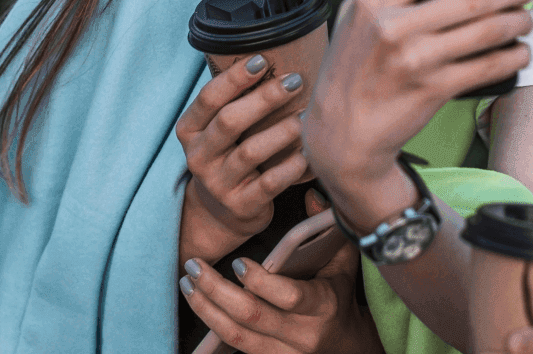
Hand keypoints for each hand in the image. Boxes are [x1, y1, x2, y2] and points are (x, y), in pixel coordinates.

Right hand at [177, 55, 309, 248]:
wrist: (221, 213)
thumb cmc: (228, 156)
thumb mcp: (219, 132)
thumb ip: (234, 103)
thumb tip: (276, 58)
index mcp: (190, 130)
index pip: (208, 98)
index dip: (235, 78)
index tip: (262, 60)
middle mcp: (199, 156)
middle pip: (230, 120)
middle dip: (264, 98)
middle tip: (295, 82)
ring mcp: (218, 183)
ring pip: (251, 151)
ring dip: (282, 131)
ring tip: (306, 116)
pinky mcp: (241, 205)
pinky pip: (269, 183)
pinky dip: (291, 166)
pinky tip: (308, 152)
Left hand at [180, 189, 383, 353]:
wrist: (345, 346)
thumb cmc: (340, 297)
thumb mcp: (342, 262)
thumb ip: (328, 229)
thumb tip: (311, 195)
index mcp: (323, 306)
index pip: (289, 296)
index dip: (260, 281)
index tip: (238, 261)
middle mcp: (303, 334)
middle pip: (252, 315)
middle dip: (217, 290)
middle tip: (194, 267)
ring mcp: (284, 353)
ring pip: (236, 335)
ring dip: (206, 309)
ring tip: (187, 283)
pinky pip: (234, 347)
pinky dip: (212, 325)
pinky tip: (198, 304)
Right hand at [302, 0, 532, 203]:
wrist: (341, 132)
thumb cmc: (355, 69)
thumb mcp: (359, 19)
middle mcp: (394, 25)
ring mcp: (415, 59)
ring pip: (488, 30)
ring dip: (518, 22)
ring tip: (525, 19)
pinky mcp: (433, 90)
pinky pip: (488, 66)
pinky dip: (512, 57)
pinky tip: (518, 52)